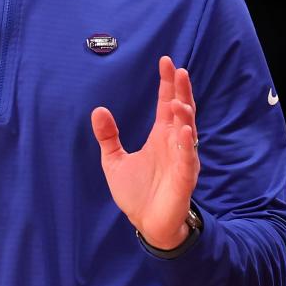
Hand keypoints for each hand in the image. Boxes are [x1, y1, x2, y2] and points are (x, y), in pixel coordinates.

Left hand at [91, 56, 200, 249]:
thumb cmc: (136, 193)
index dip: (167, 84)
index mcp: (161, 136)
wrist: (146, 224)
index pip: (166, 104)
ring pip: (188, 132)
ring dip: (186, 116)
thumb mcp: (114, 160)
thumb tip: (97, 110)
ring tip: (179, 100)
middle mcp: (174, 144)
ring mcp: (182, 160)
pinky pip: (187, 159)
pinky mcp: (184, 179)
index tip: (166, 62)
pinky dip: (186, 145)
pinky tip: (184, 131)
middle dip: (181, 91)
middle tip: (178, 70)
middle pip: (182, 111)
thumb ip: (108, 137)